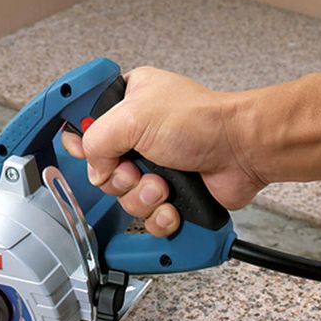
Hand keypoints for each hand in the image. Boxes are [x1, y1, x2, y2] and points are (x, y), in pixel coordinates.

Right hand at [61, 67, 265, 235]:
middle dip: (119, 178)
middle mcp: (138, 135)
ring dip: (142, 197)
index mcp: (127, 103)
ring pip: (124, 197)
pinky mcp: (171, 193)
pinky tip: (173, 204)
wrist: (243, 151)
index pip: (85, 122)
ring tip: (164, 185)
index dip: (78, 140)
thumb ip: (96, 140)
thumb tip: (94, 168)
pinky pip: (147, 217)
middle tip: (137, 168)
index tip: (79, 150)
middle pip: (102, 170)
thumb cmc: (202, 120)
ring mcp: (154, 165)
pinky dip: (159, 216)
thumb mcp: (132, 117)